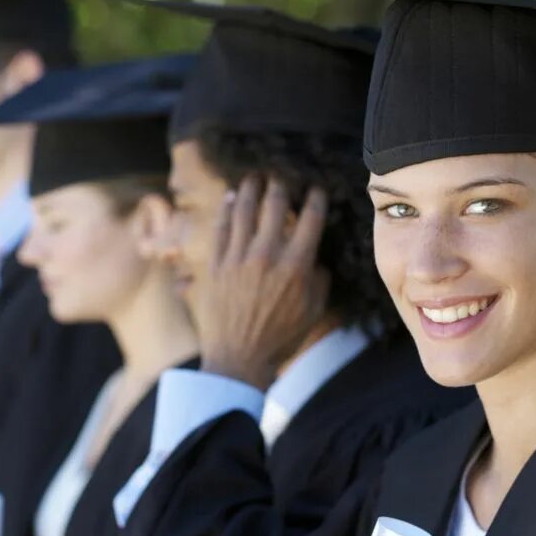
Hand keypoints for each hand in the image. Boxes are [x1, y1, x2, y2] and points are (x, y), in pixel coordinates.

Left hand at [194, 176, 329, 389]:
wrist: (239, 359)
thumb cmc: (280, 339)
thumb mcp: (313, 311)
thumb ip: (318, 279)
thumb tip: (315, 258)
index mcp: (296, 266)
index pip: (310, 218)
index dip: (315, 198)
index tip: (316, 189)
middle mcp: (267, 255)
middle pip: (275, 205)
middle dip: (281, 185)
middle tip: (282, 176)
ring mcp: (238, 258)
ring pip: (244, 210)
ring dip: (251, 188)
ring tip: (254, 177)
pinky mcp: (217, 265)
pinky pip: (221, 228)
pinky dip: (227, 209)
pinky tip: (230, 198)